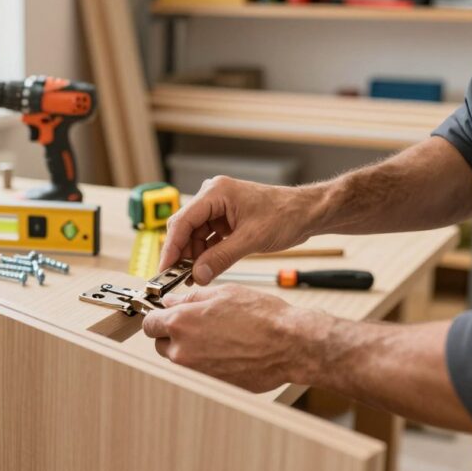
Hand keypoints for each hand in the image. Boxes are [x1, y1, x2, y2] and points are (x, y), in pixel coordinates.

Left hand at [142, 285, 330, 392]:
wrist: (289, 345)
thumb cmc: (262, 317)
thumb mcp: (223, 293)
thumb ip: (191, 299)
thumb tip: (173, 302)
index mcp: (181, 324)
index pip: (149, 324)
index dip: (157, 318)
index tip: (165, 316)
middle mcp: (183, 351)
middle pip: (161, 344)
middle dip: (173, 335)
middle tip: (195, 326)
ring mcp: (196, 372)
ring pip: (179, 360)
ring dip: (188, 350)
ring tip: (215, 339)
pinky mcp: (211, 386)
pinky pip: (198, 373)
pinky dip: (205, 364)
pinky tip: (225, 352)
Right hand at [160, 176, 324, 284]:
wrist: (307, 213)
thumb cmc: (285, 215)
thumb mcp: (251, 240)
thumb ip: (221, 258)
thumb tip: (197, 275)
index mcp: (215, 192)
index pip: (182, 221)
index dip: (171, 247)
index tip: (164, 269)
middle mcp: (212, 196)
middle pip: (185, 228)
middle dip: (182, 253)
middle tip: (177, 278)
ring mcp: (218, 207)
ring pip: (194, 234)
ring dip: (194, 256)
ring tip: (194, 277)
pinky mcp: (225, 218)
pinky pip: (207, 237)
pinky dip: (205, 253)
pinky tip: (204, 269)